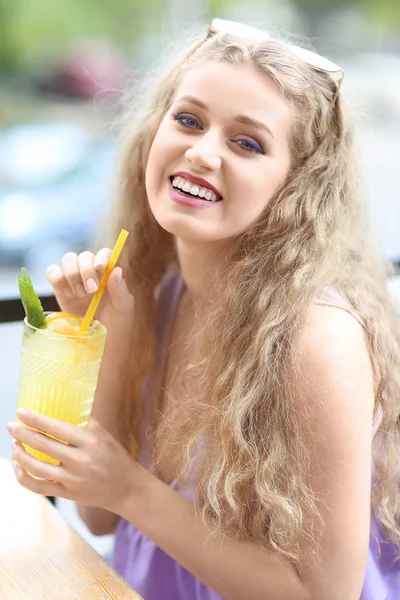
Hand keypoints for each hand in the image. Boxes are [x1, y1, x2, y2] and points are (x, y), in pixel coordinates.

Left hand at [6, 409, 139, 513]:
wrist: (126, 488)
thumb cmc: (115, 457)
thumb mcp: (104, 436)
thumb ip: (84, 424)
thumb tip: (63, 408)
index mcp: (90, 442)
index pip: (57, 428)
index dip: (36, 420)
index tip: (20, 412)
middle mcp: (80, 461)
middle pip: (43, 445)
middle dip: (22, 434)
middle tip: (10, 426)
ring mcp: (72, 480)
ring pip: (36, 467)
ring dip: (20, 454)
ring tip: (14, 443)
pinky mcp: (68, 494)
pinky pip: (38, 487)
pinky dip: (23, 477)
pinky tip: (17, 466)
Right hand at [46, 249, 133, 335]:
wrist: (100, 341)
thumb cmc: (117, 323)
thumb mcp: (124, 308)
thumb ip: (120, 289)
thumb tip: (116, 270)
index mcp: (110, 272)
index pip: (105, 253)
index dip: (101, 257)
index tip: (100, 268)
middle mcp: (92, 271)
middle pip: (84, 256)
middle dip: (86, 270)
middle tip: (92, 290)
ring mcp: (75, 278)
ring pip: (68, 260)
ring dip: (73, 274)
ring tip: (81, 294)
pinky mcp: (60, 287)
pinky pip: (53, 272)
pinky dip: (57, 280)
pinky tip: (68, 295)